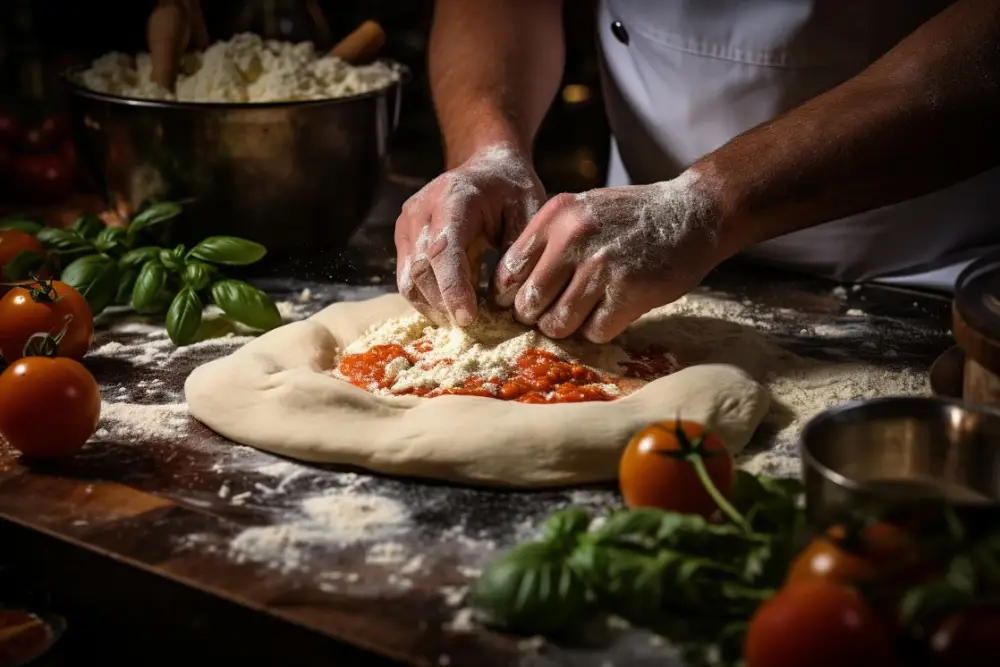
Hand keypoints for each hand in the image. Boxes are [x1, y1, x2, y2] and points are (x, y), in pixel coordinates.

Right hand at [394, 143, 544, 325]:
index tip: (468, 319)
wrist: (488, 166)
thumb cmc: (512, 189)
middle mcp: (421, 209)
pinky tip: (453, 308)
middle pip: (421, 270)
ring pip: (409, 281)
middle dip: (445, 305)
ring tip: (466, 321)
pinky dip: (429, 299)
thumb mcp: (529, 212)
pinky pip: (407, 279)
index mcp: (454, 197)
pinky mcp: (403, 238)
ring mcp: (407, 224)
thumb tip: (504, 299)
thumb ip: (518, 253)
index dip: (453, 288)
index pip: (443, 250)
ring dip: (435, 307)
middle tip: (476, 329)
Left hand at [491, 172, 728, 342]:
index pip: (508, 271)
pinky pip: (594, 331)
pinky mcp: (629, 291)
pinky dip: (598, 329)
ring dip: (567, 327)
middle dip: (536, 316)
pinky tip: (609, 313)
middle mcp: (574, 238)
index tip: (520, 302)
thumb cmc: (631, 217)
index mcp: (556, 217)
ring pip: (559, 323)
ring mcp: (602, 266)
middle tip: (551, 314)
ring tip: (582, 314)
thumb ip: (546, 240)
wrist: (692, 214)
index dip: (509, 295)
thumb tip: (509, 286)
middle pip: (529, 302)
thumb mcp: (581, 209)